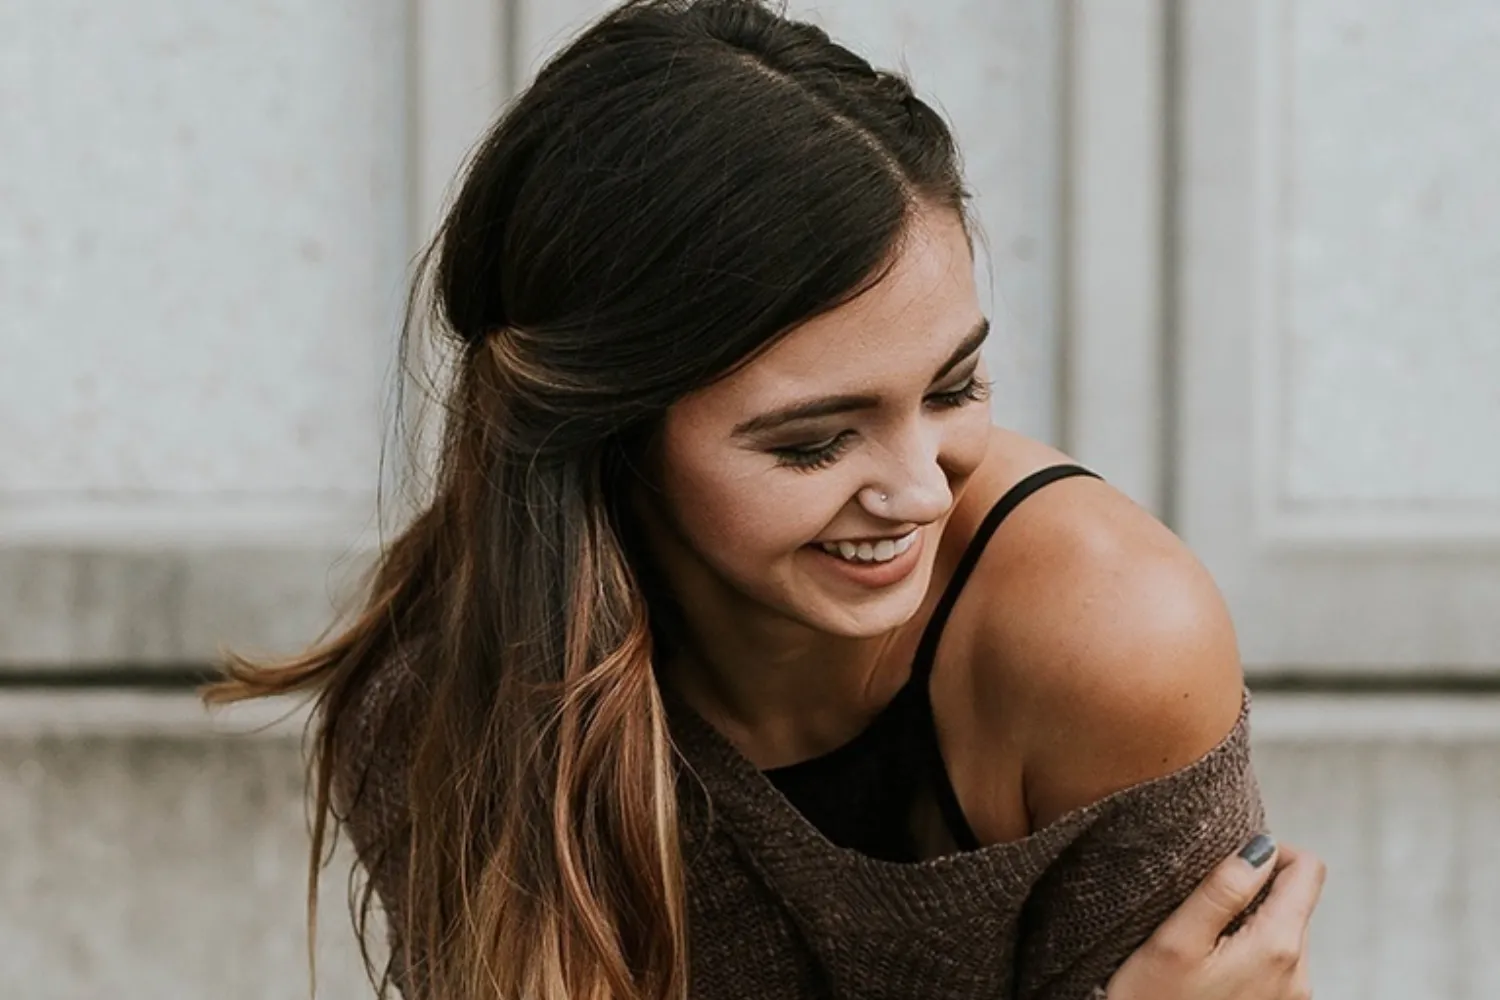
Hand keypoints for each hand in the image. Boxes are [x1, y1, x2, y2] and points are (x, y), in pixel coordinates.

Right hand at [1106, 835, 1325, 999]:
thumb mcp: (1176, 940)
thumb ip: (1222, 890)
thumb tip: (1260, 847)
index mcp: (1278, 947)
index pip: (1309, 871)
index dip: (1270, 852)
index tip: (1229, 864)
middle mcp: (1298, 975)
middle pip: (1295, 903)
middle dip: (1254, 895)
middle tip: (1201, 912)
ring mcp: (1294, 999)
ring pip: (1284, 935)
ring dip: (1250, 927)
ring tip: (1203, 947)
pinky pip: (1276, 966)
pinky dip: (1249, 956)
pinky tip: (1211, 973)